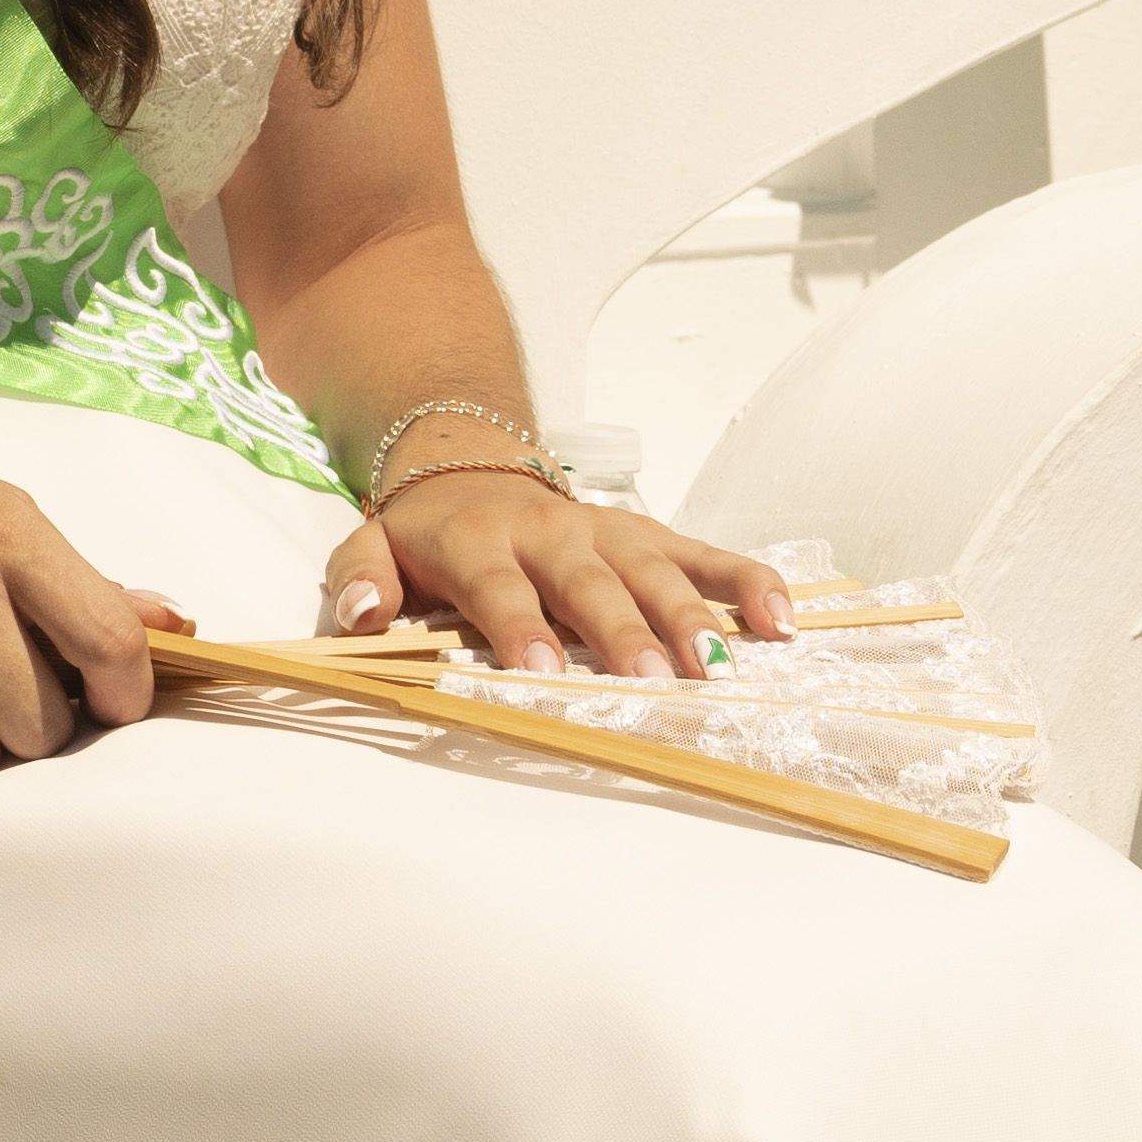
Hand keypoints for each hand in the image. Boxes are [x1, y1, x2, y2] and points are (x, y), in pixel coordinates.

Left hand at [328, 459, 797, 677]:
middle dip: (624, 630)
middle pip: (592, 583)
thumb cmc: (426, 534)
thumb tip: (361, 616)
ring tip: (724, 665)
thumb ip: (358, 580)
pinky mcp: (651, 535)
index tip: (543, 672)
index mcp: (481, 542)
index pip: (501, 587)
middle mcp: (553, 533)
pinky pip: (707, 555)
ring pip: (659, 571)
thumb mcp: (371, 546)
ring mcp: (610, 532)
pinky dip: (747, 583)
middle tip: (656, 678)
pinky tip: (783, 622)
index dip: (520, 626)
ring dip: (694, 616)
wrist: (469, 462)